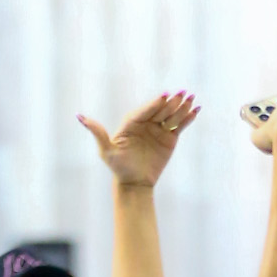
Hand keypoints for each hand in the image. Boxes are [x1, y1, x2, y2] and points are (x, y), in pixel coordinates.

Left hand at [77, 92, 198, 187]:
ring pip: (171, 115)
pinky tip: (196, 109)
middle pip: (160, 110)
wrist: (134, 183)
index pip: (145, 110)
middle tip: (181, 93)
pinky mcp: (169, 138)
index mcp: (132, 122)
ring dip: (182, 106)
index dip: (155, 103)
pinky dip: (188, 118)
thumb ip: (97, 133)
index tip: (164, 96)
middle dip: (171, 102)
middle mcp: (146, 122)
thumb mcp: (106, 151)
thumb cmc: (118, 167)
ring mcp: (159, 129)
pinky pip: (180, 126)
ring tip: (191, 98)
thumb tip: (80, 117)